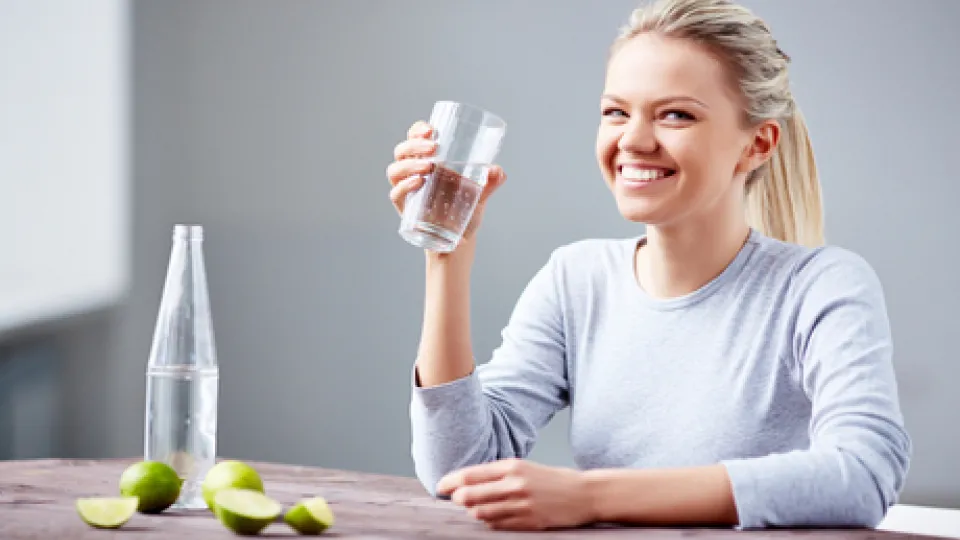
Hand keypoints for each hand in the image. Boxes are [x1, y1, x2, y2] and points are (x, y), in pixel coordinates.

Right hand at [385, 121, 505, 241]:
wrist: (461, 237)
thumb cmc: (466, 208)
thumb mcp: (480, 192)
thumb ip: (490, 181)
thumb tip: (497, 171)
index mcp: (429, 160)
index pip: (415, 138)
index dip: (418, 130)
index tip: (431, 129)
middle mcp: (414, 172)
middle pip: (402, 151)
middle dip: (414, 145)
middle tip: (433, 147)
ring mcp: (408, 189)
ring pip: (395, 170)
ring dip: (409, 164)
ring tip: (428, 166)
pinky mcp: (405, 208)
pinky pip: (396, 194)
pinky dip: (404, 186)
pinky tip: (419, 183)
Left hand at [436, 458, 594, 530]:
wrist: (584, 494)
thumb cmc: (552, 480)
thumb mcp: (524, 467)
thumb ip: (498, 474)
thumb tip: (467, 482)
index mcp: (512, 466)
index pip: (470, 474)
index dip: (451, 482)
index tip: (441, 486)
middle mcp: (514, 484)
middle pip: (470, 495)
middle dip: (457, 499)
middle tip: (455, 499)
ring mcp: (521, 505)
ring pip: (480, 513)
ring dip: (473, 512)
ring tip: (474, 508)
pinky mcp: (529, 522)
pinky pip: (497, 526)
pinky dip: (489, 523)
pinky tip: (492, 518)